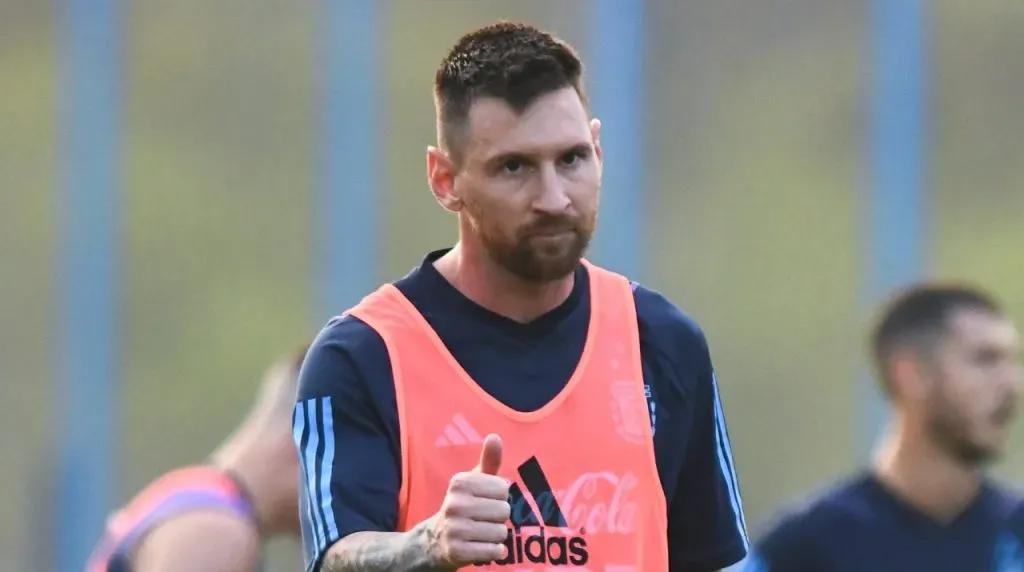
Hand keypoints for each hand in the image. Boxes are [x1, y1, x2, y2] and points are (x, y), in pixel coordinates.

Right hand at [428, 434, 510, 566]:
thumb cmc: (464, 505)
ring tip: (480, 533)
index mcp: (459, 482)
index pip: (503, 488)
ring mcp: (454, 529)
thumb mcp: (474, 481)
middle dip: (498, 518)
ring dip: (496, 536)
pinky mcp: (457, 552)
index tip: (484, 500)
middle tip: (482, 519)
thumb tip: (495, 436)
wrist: (435, 541)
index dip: (499, 497)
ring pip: (501, 532)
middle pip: (504, 510)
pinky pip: (494, 551)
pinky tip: (481, 547)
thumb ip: (488, 460)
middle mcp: (454, 503)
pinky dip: (494, 551)